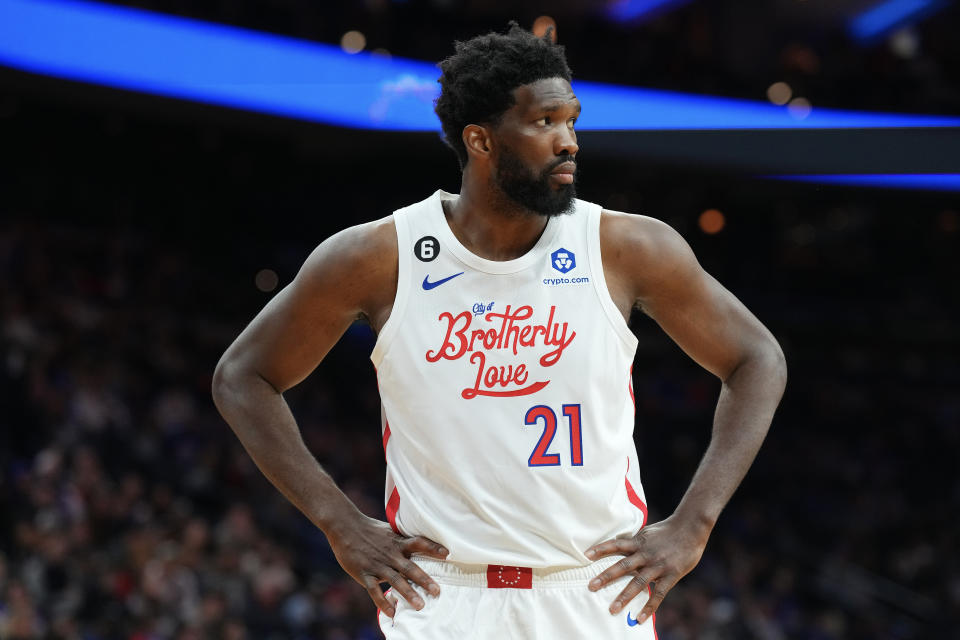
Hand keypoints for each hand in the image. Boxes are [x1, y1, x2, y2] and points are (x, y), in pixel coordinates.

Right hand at [326, 513, 448, 616]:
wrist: (345, 526)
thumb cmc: (369, 529)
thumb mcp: (389, 531)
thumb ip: (403, 540)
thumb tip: (421, 544)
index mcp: (397, 542)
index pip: (419, 543)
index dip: (433, 547)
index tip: (447, 554)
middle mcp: (390, 554)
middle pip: (410, 567)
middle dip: (424, 580)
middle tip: (437, 591)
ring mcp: (377, 564)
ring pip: (395, 581)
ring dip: (408, 593)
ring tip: (420, 605)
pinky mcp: (364, 573)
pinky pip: (374, 591)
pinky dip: (382, 602)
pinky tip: (392, 613)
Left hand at [584, 515, 708, 623]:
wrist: (691, 527)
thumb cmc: (668, 530)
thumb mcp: (647, 532)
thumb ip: (635, 542)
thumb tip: (619, 546)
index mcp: (638, 542)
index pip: (616, 544)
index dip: (601, 549)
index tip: (586, 555)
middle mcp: (645, 554)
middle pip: (622, 566)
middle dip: (605, 577)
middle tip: (590, 586)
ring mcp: (658, 565)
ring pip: (638, 582)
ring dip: (624, 596)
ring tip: (612, 609)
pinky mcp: (671, 575)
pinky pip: (658, 594)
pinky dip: (649, 607)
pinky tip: (640, 618)